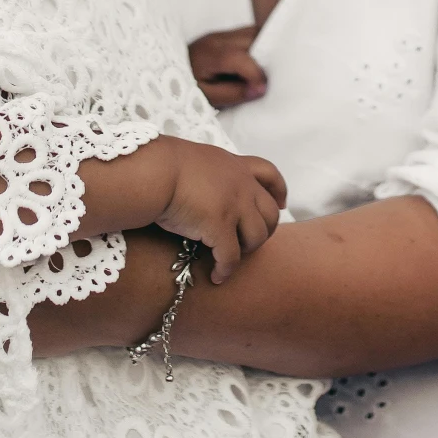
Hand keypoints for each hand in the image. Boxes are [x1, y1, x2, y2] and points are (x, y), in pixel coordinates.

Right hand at [158, 140, 286, 281]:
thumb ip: (209, 173)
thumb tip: (201, 186)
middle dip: (266, 230)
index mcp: (234, 165)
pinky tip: (217, 277)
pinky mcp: (220, 226)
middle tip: (250, 243)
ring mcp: (234, 205)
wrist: (155, 171)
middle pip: (270, 212)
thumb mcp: (196, 160)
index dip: (278, 190)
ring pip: (257, 236)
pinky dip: (226, 270)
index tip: (282, 203)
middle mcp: (241, 184)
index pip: (268, 173)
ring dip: (247, 250)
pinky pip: (231, 257)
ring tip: (230, 259)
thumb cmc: (164, 166)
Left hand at [189, 25, 267, 108]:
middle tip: (268, 80)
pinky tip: (259, 60)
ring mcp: (222, 33)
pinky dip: (259, 44)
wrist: (165, 70)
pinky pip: (249, 33)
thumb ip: (232, 93)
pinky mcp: (225, 34)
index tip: (262, 90)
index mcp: (209, 55)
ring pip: (254, 32)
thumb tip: (259, 89)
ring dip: (265, 48)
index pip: (239, 58)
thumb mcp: (205, 98)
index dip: (256, 74)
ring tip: (267, 70)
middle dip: (266, 59)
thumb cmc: (184, 87)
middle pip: (252, 39)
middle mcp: (217, 38)